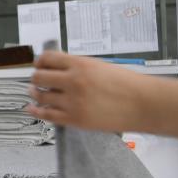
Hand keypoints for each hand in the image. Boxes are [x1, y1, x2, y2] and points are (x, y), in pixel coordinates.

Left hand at [27, 51, 148, 131]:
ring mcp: (72, 101)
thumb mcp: (100, 66)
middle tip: (36, 79)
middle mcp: (73, 81)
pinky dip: (36, 111)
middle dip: (35, 77)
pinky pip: (47, 115)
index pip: (47, 58)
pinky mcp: (74, 119)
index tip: (38, 64)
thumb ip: (77, 67)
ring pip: (40, 96)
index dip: (39, 61)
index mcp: (80, 65)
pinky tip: (33, 108)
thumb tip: (58, 67)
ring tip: (34, 92)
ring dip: (34, 93)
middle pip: (38, 77)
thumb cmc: (128, 85)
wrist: (144, 104)